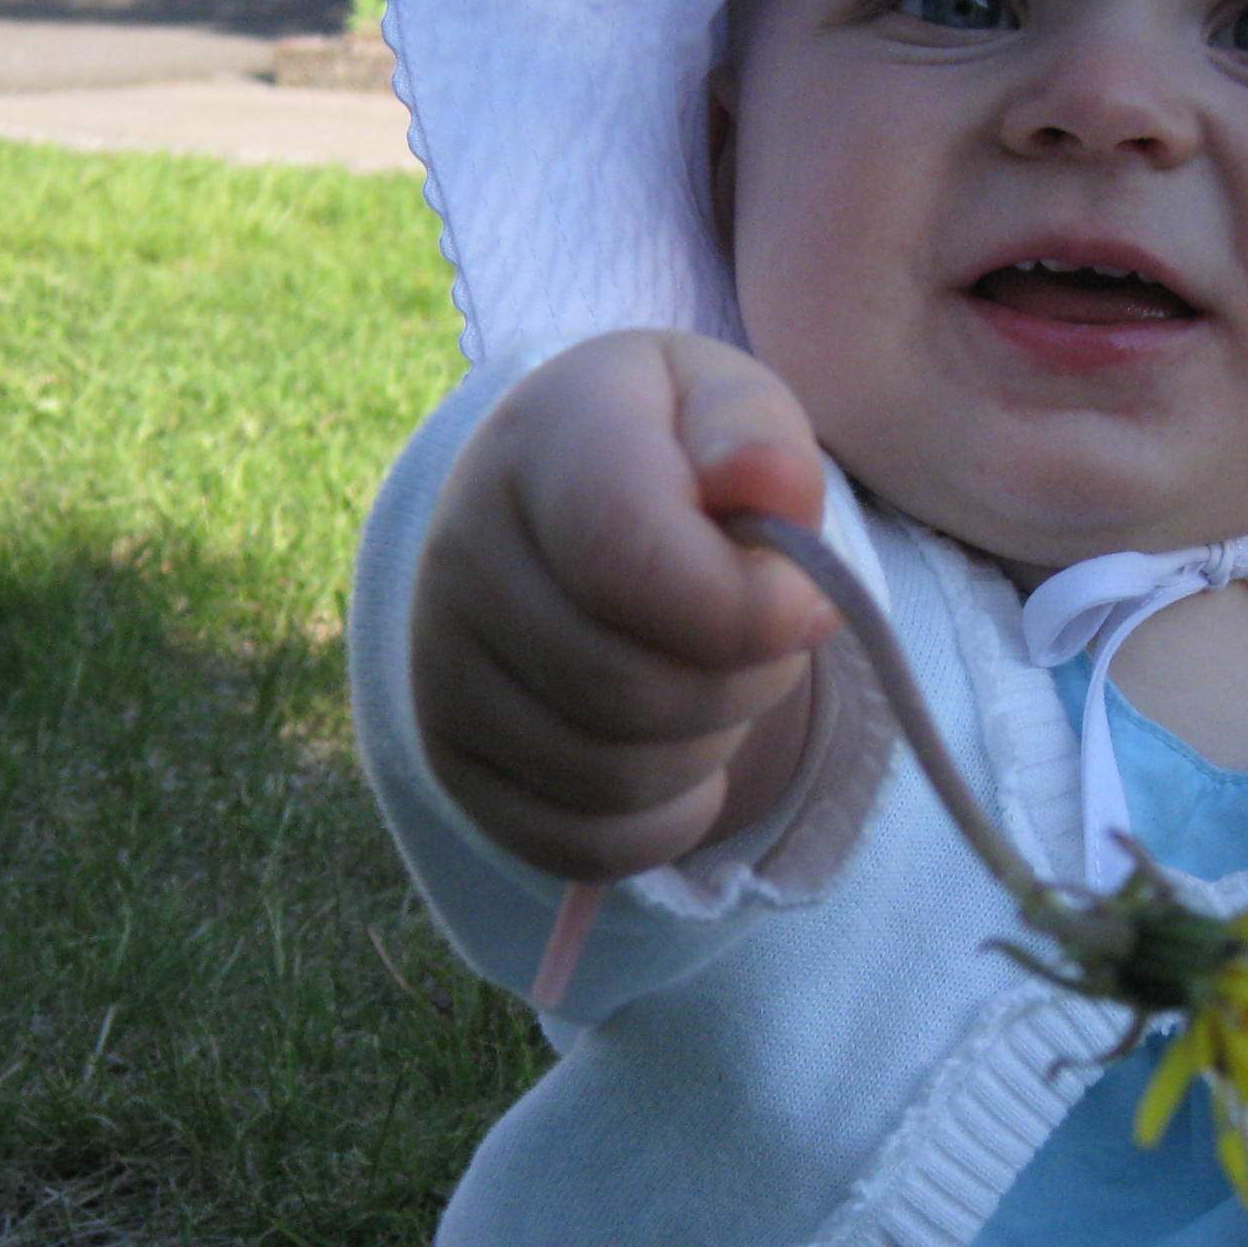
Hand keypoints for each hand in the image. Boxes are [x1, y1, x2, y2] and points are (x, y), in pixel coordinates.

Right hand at [414, 330, 836, 879]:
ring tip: (713, 678)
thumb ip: (760, 436)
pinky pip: (578, 842)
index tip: (806, 599)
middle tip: (763, 636)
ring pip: (609, 776)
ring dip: (707, 748)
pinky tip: (682, 757)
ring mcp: (441, 669)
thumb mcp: (730, 404)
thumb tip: (768, 488)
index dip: (744, 607)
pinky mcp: (451, 761)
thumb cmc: (673, 453)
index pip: (625, 559)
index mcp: (540, 447)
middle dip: (741, 680)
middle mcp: (462, 556)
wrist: (562, 498)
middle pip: (626, 687)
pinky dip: (662, 822)